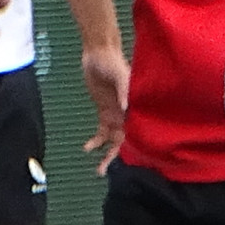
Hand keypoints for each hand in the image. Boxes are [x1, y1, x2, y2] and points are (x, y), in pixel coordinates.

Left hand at [80, 36, 128, 167]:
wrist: (99, 53)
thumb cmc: (112, 62)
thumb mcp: (120, 75)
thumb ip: (123, 91)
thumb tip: (127, 109)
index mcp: (134, 107)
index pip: (136, 131)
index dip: (134, 147)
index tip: (129, 161)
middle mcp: (127, 114)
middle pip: (125, 141)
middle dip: (117, 158)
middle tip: (107, 171)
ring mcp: (116, 114)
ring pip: (113, 141)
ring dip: (107, 155)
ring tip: (100, 170)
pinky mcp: (104, 112)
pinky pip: (101, 132)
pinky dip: (95, 141)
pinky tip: (87, 149)